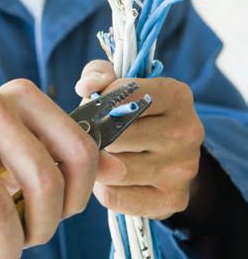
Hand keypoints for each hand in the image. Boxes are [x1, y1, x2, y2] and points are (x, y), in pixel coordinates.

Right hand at [0, 80, 97, 258]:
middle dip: (43, 228)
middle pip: (43, 179)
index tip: (63, 216)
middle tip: (29, 242)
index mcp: (23, 95)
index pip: (79, 148)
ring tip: (1, 254)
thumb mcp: (25, 155)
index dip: (79, 196)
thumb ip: (69, 159)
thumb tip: (117, 170)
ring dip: (5, 247)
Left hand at [75, 60, 203, 219]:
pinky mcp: (173, 200)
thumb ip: (98, 74)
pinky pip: (115, 196)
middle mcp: (187, 131)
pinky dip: (102, 186)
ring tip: (98, 152)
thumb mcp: (118, 81)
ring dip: (97, 161)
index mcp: (177, 94)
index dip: (99, 101)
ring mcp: (183, 168)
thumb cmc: (136, 110)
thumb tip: (86, 89)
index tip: (93, 106)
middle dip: (94, 134)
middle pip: (116, 135)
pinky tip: (108, 175)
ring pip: (113, 168)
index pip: (126, 95)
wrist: (168, 153)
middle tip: (88, 133)